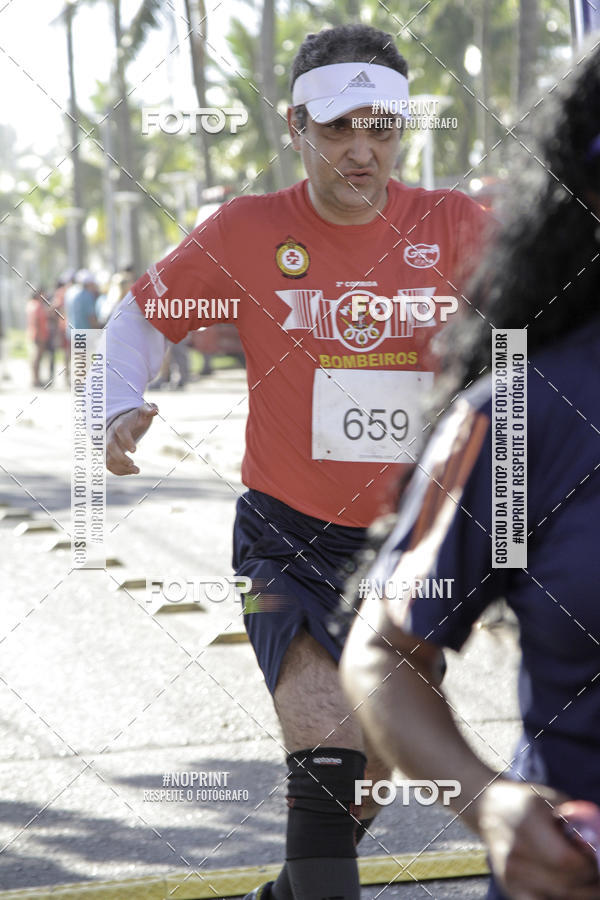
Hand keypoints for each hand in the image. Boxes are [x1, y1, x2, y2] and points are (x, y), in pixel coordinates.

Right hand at [106, 403, 157, 474]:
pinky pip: (109, 465)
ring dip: (120, 467)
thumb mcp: (143, 412)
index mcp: (120, 423)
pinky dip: (119, 471)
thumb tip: (155, 410)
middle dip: (120, 457)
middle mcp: (111, 434)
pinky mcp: (109, 454)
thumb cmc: (136, 417)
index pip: (120, 430)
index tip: (135, 450)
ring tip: (136, 470)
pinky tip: (132, 471)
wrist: (124, 421)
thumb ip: (149, 409)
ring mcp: (108, 445)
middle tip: (132, 464)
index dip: (126, 440)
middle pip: (110, 446)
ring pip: (108, 457)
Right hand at [475, 780, 599, 898]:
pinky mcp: (510, 888)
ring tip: (584, 877)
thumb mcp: (555, 801)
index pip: (566, 860)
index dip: (588, 865)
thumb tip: (599, 846)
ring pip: (559, 898)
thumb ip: (580, 822)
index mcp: (527, 823)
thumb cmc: (529, 803)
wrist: (490, 810)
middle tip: (595, 871)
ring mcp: (510, 874)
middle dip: (590, 882)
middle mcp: (515, 852)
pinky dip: (560, 897)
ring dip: (579, 892)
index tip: (595, 857)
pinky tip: (566, 886)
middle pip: (565, 885)